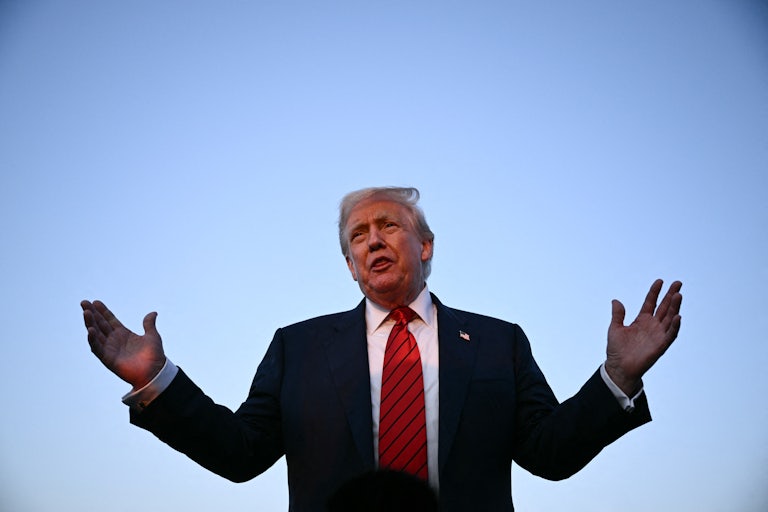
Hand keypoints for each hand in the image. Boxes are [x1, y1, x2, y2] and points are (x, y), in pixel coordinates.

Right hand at [81, 300, 165, 389]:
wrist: (155, 372)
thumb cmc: (154, 356)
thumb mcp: (152, 336)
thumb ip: (149, 324)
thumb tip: (153, 313)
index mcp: (123, 334)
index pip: (110, 320)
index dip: (103, 311)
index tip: (95, 301)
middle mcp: (114, 340)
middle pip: (100, 324)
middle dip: (92, 314)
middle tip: (84, 303)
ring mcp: (110, 349)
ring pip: (96, 334)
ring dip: (90, 323)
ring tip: (86, 312)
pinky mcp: (108, 359)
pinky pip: (97, 348)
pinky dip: (93, 339)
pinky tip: (90, 330)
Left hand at [605, 279, 682, 394]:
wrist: (619, 367)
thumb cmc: (617, 350)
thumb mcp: (615, 328)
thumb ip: (618, 314)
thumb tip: (616, 300)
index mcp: (641, 320)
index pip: (650, 302)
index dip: (655, 292)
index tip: (660, 281)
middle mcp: (652, 326)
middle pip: (664, 307)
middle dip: (671, 295)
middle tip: (678, 282)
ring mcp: (658, 335)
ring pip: (669, 318)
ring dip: (674, 307)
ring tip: (678, 294)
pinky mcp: (661, 345)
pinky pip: (670, 334)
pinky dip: (675, 326)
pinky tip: (678, 316)